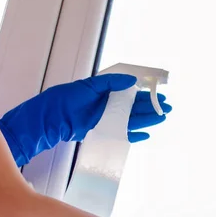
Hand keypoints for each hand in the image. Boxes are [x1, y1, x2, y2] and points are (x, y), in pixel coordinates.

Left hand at [0, 74, 171, 166]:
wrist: (49, 119)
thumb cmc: (65, 99)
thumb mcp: (89, 85)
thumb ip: (111, 82)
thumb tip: (133, 81)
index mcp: (106, 93)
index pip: (131, 93)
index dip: (146, 94)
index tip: (159, 95)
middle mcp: (108, 107)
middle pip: (134, 108)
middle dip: (151, 108)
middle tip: (166, 109)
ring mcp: (106, 121)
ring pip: (131, 121)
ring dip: (147, 121)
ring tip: (161, 119)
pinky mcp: (101, 133)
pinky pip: (121, 135)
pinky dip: (133, 136)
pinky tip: (145, 135)